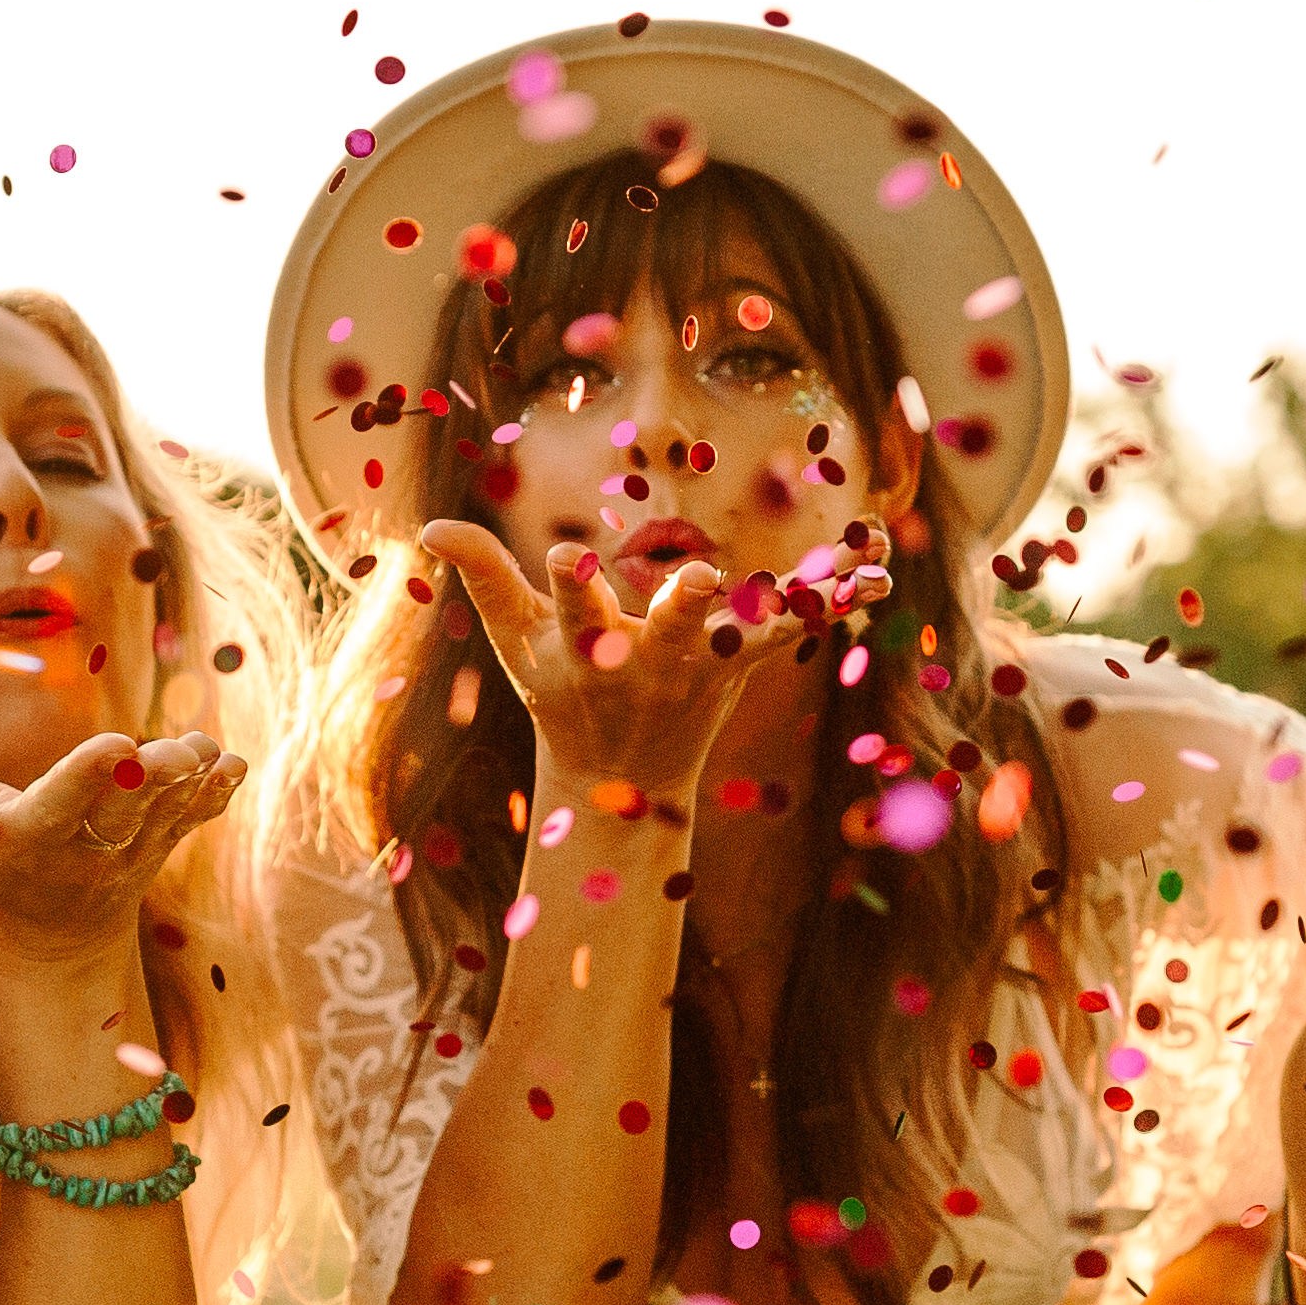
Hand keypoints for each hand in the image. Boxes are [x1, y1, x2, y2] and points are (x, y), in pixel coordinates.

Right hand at [0, 728, 243, 959]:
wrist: (52, 933)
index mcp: (35, 840)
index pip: (62, 804)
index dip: (87, 775)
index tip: (116, 745)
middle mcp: (89, 848)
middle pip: (123, 812)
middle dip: (150, 781)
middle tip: (178, 753)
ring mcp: (131, 851)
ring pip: (163, 814)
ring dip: (190, 783)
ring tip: (208, 751)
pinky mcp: (159, 846)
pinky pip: (188, 822)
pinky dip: (212, 798)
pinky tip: (234, 768)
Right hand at [418, 520, 891, 792]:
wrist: (618, 778)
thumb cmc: (558, 692)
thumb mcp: (515, 639)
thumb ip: (482, 575)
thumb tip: (428, 526)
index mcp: (585, 650)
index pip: (572, 611)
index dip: (571, 586)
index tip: (569, 557)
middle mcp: (646, 660)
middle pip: (666, 627)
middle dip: (682, 605)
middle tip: (703, 579)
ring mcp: (698, 665)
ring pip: (747, 628)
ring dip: (795, 602)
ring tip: (848, 572)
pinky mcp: (740, 663)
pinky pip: (791, 628)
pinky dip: (833, 602)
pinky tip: (877, 577)